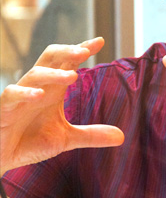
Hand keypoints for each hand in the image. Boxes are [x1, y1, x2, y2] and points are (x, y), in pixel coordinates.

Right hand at [0, 38, 123, 175]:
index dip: (81, 50)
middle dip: (67, 51)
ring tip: (73, 77)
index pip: (68, 62)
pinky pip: (12, 95)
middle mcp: (38, 87)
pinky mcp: (4, 109)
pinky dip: (25, 93)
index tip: (99, 41)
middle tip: (85, 51)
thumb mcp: (66, 139)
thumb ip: (91, 135)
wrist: (2, 157)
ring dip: (54, 74)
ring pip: (35, 74)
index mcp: (53, 89)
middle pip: (51, 58)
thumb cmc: (29, 141)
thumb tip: (122, 136)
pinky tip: (39, 95)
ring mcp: (20, 96)